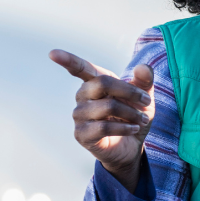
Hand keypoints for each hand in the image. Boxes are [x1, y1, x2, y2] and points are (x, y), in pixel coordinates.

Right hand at [52, 49, 154, 189]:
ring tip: (141, 120)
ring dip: (131, 113)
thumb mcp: (144, 97)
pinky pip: (104, 126)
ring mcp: (79, 115)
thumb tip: (143, 67)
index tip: (52, 53)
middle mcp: (82, 96)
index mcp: (94, 81)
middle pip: (102, 83)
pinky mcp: (81, 134)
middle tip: (147, 102)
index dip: (67, 60)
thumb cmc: (134, 116)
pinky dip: (123, 127)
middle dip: (129, 92)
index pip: (79, 68)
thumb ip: (144, 80)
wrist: (131, 147)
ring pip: (107, 106)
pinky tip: (133, 129)